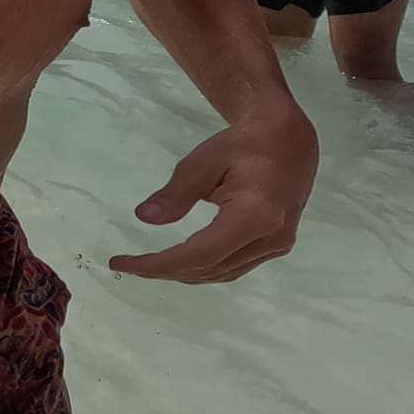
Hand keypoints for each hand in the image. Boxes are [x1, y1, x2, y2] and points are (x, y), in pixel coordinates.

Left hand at [110, 111, 317, 283]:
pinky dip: (204, 267)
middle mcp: (271, 237)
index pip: (200, 254)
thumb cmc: (244, 145)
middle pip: (210, 268)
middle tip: (128, 264)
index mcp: (254, 215)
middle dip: (165, 271)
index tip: (125, 263)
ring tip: (148, 265)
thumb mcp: (202, 162)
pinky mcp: (277, 246)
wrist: (288, 140)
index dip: (160, 264)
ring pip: (222, 273)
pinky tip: (180, 261)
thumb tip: (144, 218)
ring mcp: (277, 245)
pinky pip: (234, 266)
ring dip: (183, 273)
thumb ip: (175, 194)